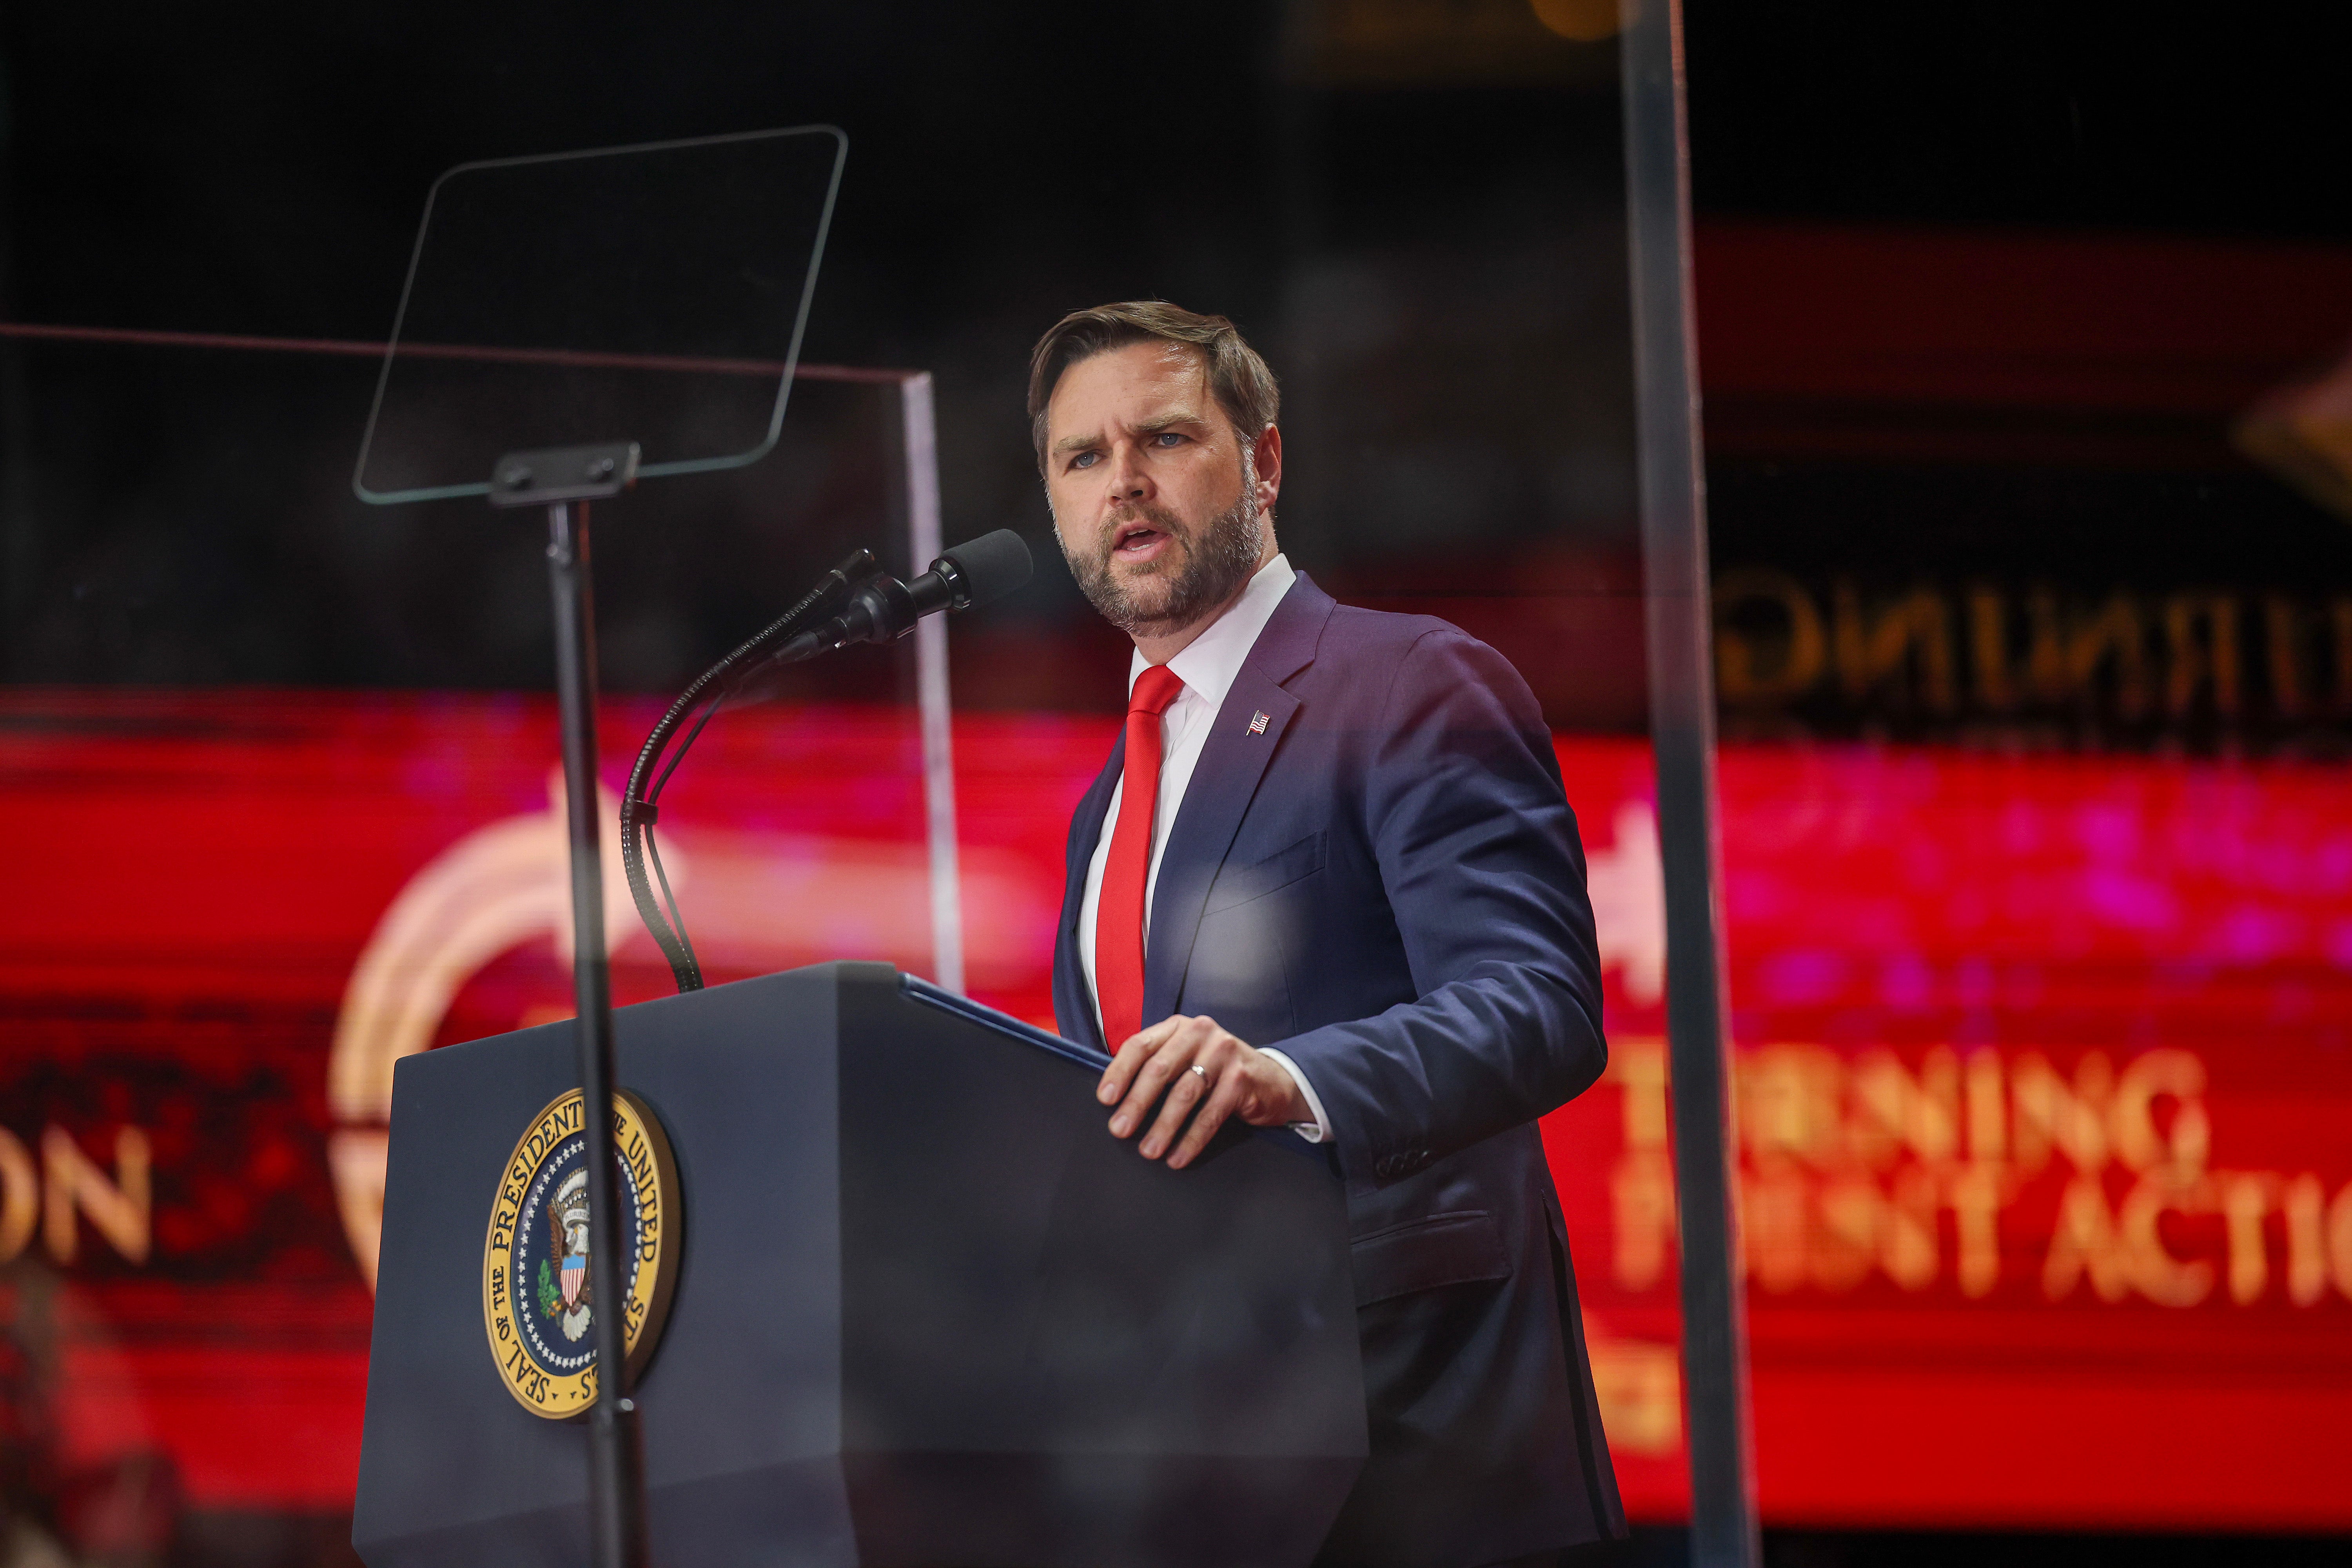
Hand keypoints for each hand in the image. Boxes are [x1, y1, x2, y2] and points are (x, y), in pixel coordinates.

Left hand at [1097, 1014, 1310, 1169]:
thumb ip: (1157, 1066)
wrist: (1272, 1081)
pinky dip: (1192, 1139)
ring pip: (1185, 1093)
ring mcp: (1224, 1053)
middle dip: (1137, 1103)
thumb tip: (1115, 1098)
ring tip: (1149, 1150)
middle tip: (1120, 1130)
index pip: (1140, 1045)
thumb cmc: (1217, 1073)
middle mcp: (1200, 1033)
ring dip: (1163, 1126)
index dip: (1119, 1072)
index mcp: (1179, 1027)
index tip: (1105, 1099)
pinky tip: (1178, 1157)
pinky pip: (1211, 1114)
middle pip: (1159, 1069)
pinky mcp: (1242, 1078)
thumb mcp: (1187, 1058)